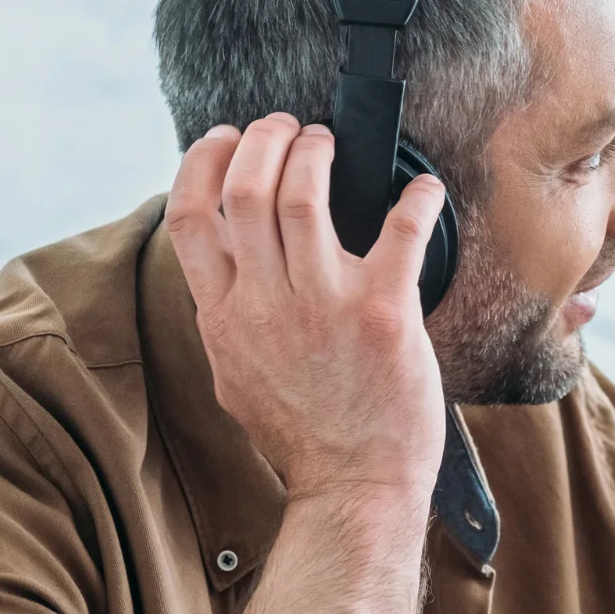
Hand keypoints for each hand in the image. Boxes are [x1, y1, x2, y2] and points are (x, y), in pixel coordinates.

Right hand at [165, 116, 445, 509]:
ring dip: (316, 152)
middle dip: (265, 140)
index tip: (224, 140)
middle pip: (246, 188)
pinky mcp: (384, 312)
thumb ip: (226, 316)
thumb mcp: (236, 374)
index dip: (203, 163)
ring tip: (327, 143)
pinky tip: (424, 188)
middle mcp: (265, 304)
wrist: (355, 486)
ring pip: (304, 193)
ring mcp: (324, 305)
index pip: (190, 216)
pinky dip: (415, 198)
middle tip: (286, 128)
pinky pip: (401, 230)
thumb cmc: (304, 435)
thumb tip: (222, 266)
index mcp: (224, 316)